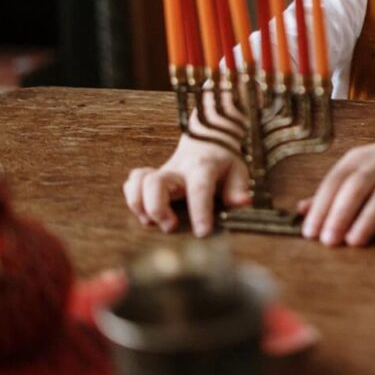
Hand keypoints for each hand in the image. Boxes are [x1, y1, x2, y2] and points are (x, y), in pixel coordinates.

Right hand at [123, 131, 250, 236]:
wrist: (206, 141)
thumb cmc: (223, 163)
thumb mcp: (238, 171)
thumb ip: (238, 188)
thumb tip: (243, 204)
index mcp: (203, 167)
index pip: (199, 188)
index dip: (200, 211)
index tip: (202, 233)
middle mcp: (178, 170)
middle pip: (155, 183)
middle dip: (157, 209)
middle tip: (171, 227)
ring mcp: (161, 173)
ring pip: (138, 182)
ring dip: (139, 205)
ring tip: (151, 221)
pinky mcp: (149, 178)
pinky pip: (132, 183)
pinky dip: (133, 199)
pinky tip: (144, 211)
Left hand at [298, 139, 374, 246]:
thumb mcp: (352, 170)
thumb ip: (329, 191)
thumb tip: (300, 211)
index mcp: (355, 161)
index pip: (334, 182)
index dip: (320, 207)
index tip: (309, 233)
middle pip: (356, 188)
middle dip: (340, 214)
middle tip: (328, 241)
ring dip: (367, 219)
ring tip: (354, 242)